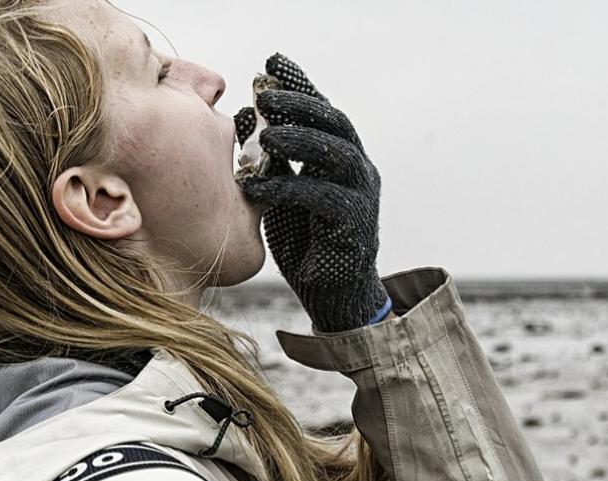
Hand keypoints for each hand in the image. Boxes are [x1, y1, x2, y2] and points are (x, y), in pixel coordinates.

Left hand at [235, 53, 389, 332]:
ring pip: (337, 154)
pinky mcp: (354, 226)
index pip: (322, 110)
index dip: (300, 84)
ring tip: (267, 134)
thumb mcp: (283, 190)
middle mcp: (357, 169)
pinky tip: (257, 187)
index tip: (273, 62)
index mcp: (340, 156)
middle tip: (264, 94)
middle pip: (335, 123)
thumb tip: (245, 116)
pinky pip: (323, 198)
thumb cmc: (306, 239)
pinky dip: (289, 188)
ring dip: (301, 139)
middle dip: (300, 104)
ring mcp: (361, 196)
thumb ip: (273, 159)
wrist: (330, 292)